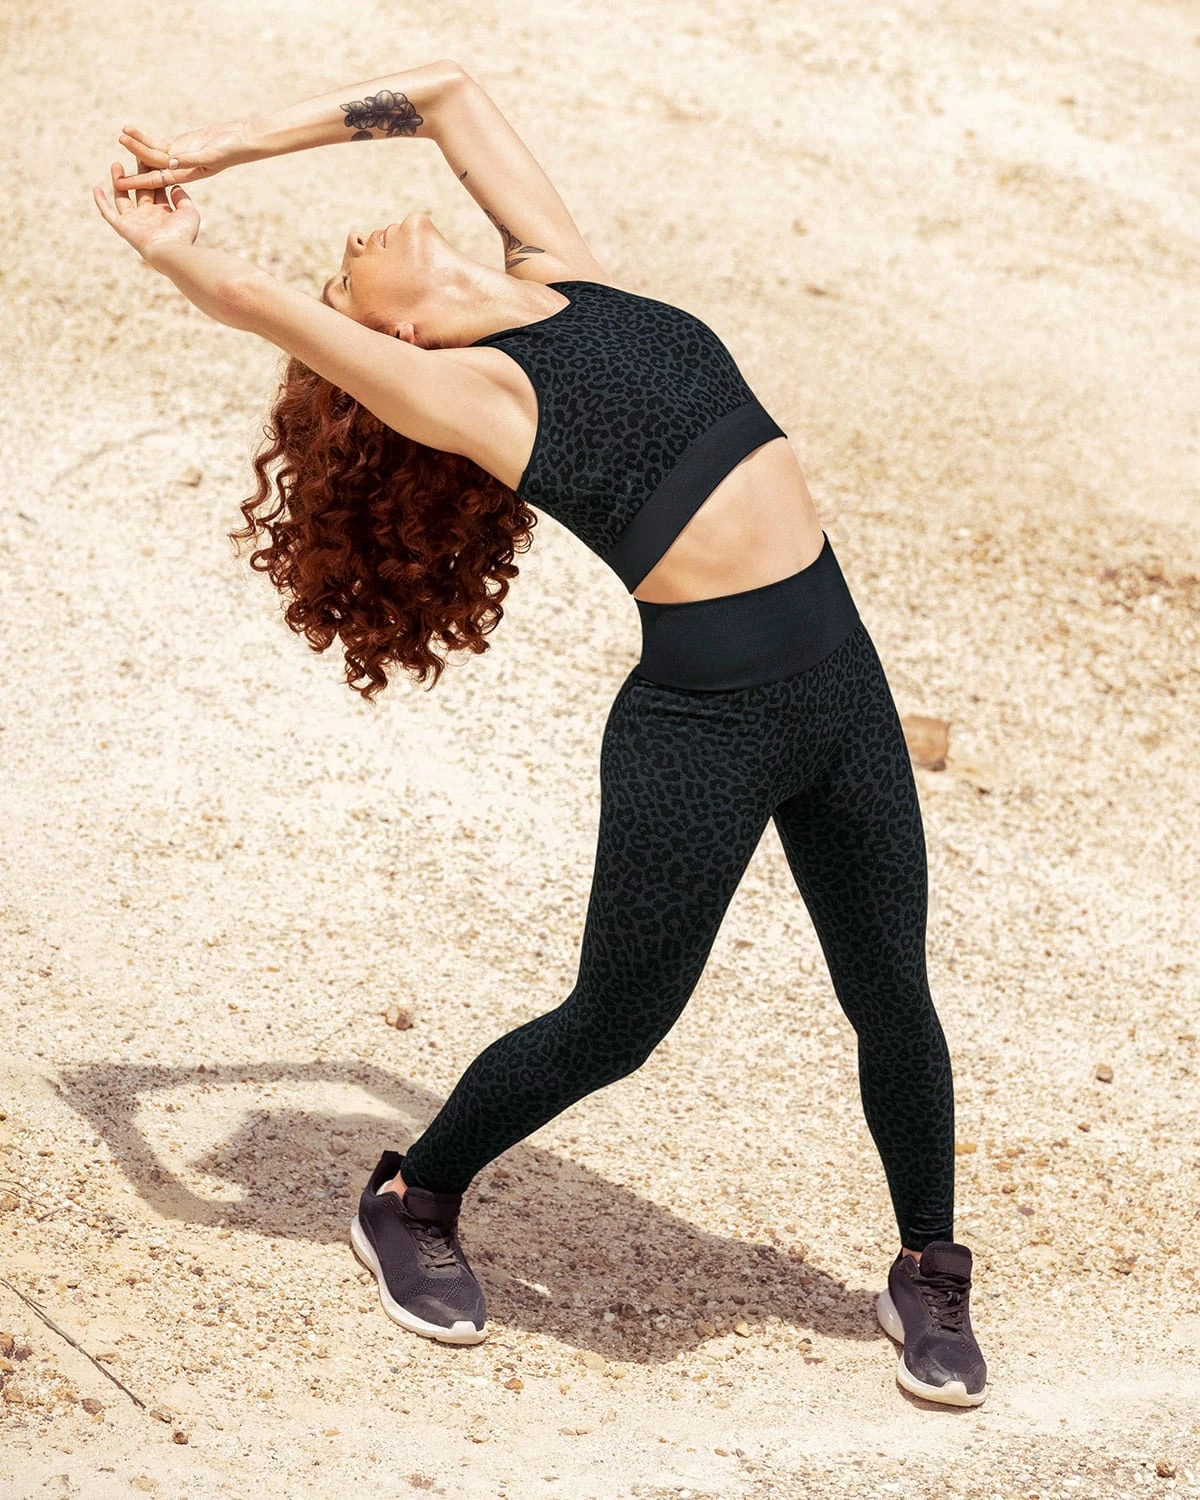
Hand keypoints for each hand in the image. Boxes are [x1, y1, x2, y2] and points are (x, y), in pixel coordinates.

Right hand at [92, 157, 199, 264]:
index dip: (154, 174)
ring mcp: (134, 222)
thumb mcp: (189, 213)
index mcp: (163, 213)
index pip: (157, 189)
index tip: (152, 157)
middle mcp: (148, 217)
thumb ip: (183, 199)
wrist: (170, 250)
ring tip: (116, 164)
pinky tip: (96, 189)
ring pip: (123, 197)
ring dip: (119, 181)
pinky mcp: (122, 226)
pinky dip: (101, 202)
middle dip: (138, 173)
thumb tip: (175, 187)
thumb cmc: (182, 234)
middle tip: (135, 154)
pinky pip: (108, 213)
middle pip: (140, 189)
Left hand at [113, 120, 254, 190]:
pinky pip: (158, 142)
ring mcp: (179, 156)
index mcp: (187, 176)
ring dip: (137, 146)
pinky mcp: (181, 144)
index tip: (121, 185)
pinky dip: (145, 137)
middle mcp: (180, 168)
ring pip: (153, 152)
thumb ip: (190, 159)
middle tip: (114, 166)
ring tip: (121, 136)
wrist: (242, 140)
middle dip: (134, 164)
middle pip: (152, 166)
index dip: (139, 182)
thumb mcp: (211, 155)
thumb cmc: (231, 150)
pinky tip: (131, 132)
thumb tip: (169, 162)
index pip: (157, 180)